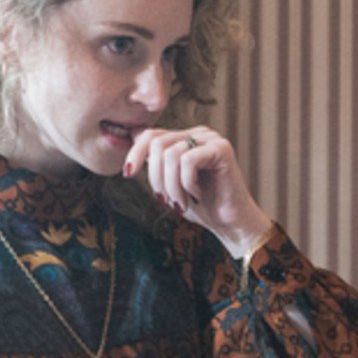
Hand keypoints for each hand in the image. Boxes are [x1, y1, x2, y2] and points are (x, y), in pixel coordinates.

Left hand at [124, 126, 273, 256]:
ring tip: (181, 203)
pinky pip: (188, 161)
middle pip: (158, 143)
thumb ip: (155, 160)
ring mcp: (212, 139)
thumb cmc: (201, 206)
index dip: (135, 153)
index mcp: (185, 138)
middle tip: (163, 200)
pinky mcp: (222, 149)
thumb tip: (131, 135)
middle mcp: (199, 133)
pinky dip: (187, 184)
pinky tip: (197, 195)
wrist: (230, 224)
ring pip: (171, 155)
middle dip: (155, 177)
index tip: (128, 174)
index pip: (150, 135)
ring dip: (171, 186)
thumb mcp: (169, 181)